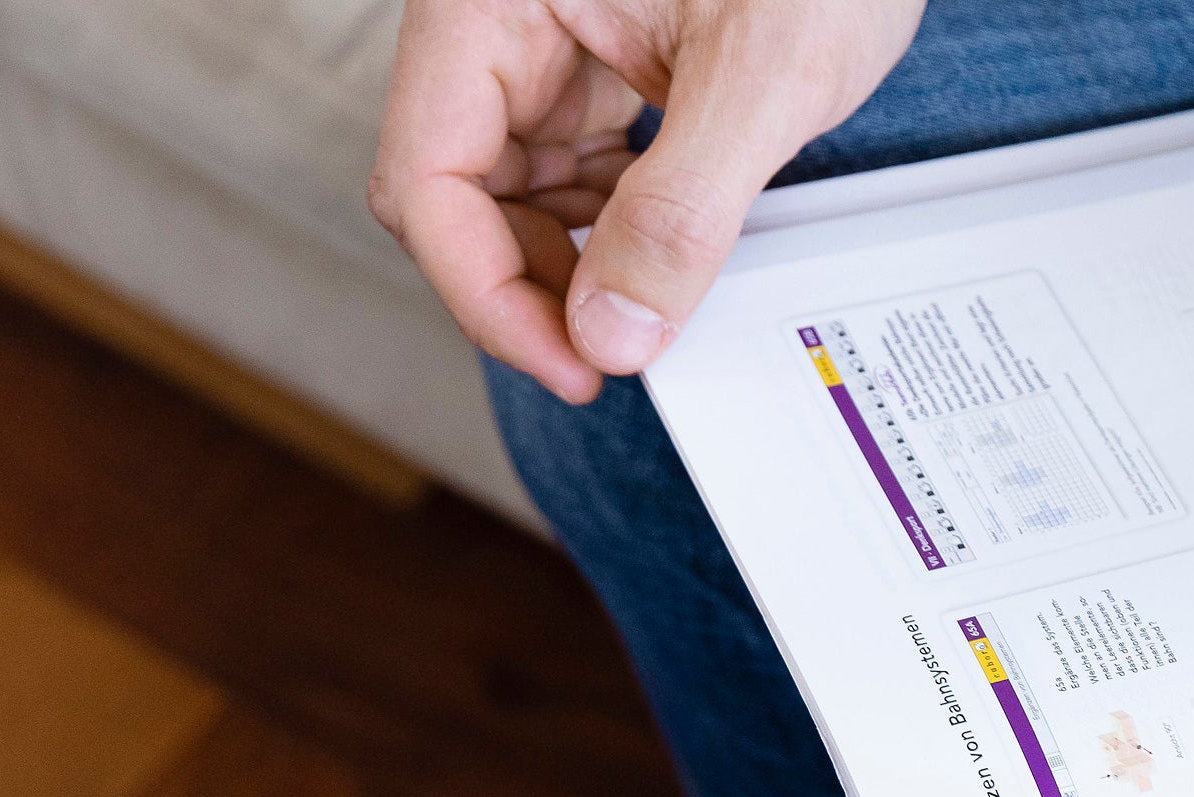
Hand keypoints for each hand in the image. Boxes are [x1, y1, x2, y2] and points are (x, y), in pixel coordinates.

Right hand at [372, 0, 926, 402]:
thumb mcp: (765, 75)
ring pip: (513, 188)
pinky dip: (611, 226)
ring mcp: (552, 35)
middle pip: (457, 190)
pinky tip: (664, 253)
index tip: (571, 363)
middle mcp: (506, 12)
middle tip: (615, 354)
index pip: (429, 173)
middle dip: (528, 287)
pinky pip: (574, 164)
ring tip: (650, 305)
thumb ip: (681, 211)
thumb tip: (611, 330)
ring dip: (570, 264)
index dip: (487, 293)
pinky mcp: (603, 56)